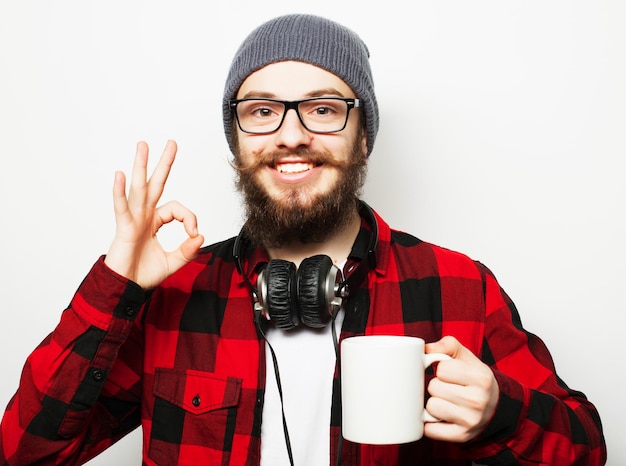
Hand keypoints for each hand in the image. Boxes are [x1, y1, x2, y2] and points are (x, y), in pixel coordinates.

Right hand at [104, 140, 203, 288]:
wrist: (125, 288)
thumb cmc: (143, 274)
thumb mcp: (173, 262)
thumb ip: (188, 250)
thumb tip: (200, 236)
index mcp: (154, 222)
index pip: (177, 209)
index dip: (190, 218)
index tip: (194, 234)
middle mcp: (143, 216)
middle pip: (155, 184)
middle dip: (163, 163)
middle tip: (171, 143)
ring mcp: (133, 220)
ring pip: (139, 188)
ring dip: (141, 166)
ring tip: (143, 145)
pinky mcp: (124, 228)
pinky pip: (122, 208)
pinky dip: (119, 192)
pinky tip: (120, 175)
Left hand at [423, 336, 498, 442]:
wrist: (494, 407)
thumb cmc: (473, 377)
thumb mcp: (466, 356)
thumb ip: (446, 345)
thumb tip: (424, 349)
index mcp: (481, 378)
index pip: (441, 369)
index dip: (442, 370)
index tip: (451, 374)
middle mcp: (478, 400)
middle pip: (433, 387)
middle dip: (437, 386)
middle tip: (449, 388)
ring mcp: (471, 421)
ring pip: (430, 407)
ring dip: (434, 403)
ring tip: (447, 402)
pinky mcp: (461, 437)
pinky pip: (429, 430)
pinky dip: (429, 423)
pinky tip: (440, 417)